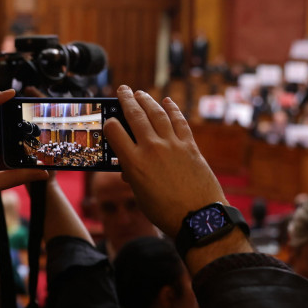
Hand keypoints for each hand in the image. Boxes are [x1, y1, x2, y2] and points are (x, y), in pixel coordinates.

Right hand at [103, 86, 226, 236]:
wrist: (199, 217)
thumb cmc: (166, 212)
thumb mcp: (141, 195)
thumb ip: (133, 175)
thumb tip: (129, 167)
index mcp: (134, 163)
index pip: (114, 132)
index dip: (109, 123)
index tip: (109, 120)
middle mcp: (151, 148)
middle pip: (135, 116)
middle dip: (126, 100)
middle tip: (123, 90)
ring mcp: (172, 144)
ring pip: (157, 113)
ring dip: (147, 100)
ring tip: (140, 93)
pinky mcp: (190, 146)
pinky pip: (179, 121)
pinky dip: (173, 109)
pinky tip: (167, 102)